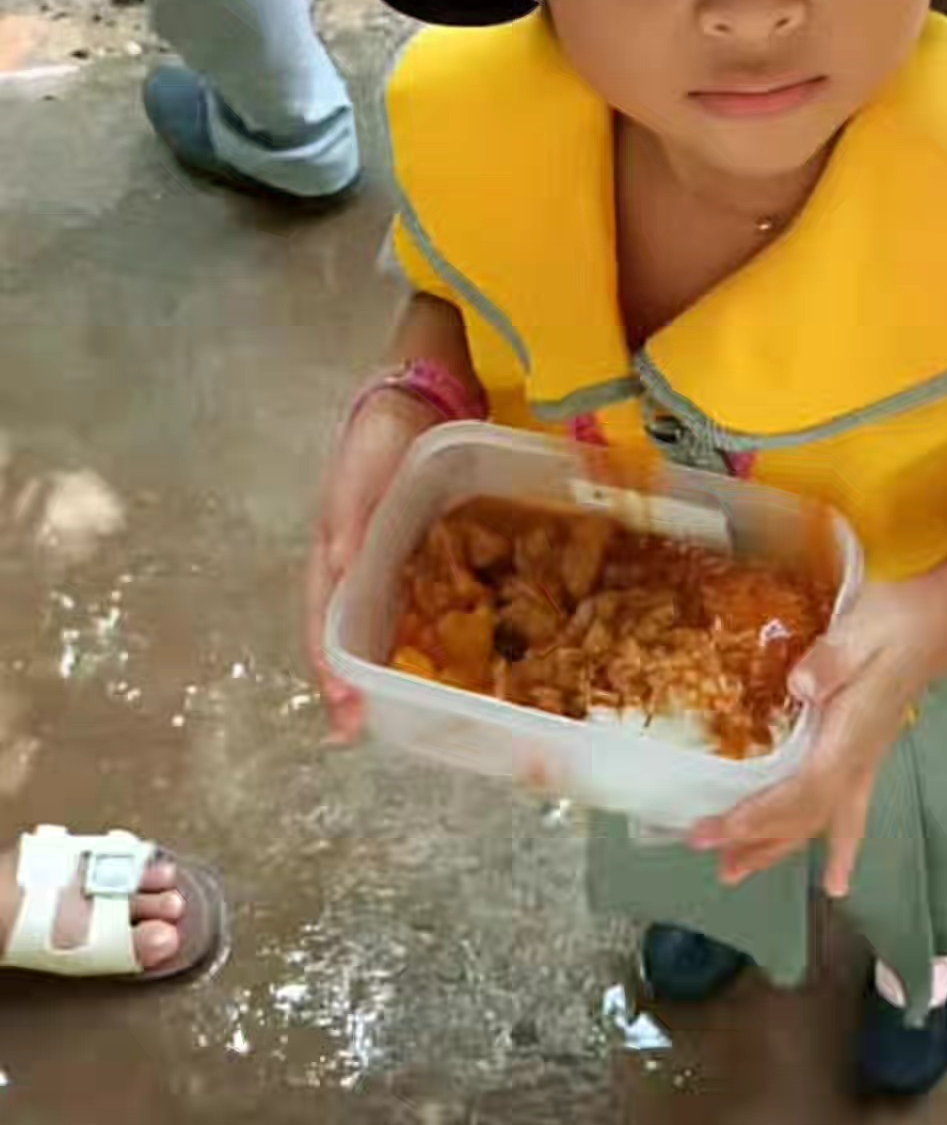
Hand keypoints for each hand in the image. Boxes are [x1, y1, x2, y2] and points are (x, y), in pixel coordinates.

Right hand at [305, 389, 435, 741]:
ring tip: (392, 712)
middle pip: (348, 629)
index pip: (324, 615)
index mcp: (336, 547)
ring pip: (382, 621)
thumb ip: (354, 516)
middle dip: (352, 681)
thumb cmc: (383, 432)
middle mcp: (358, 562)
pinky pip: (420, 600)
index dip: (329, 662)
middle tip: (359, 729)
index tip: (341, 707)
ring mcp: (390, 559)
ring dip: (384, 665)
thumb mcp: (365, 466)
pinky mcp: (423, 552)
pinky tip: (445, 661)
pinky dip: (425, 633)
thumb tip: (342, 569)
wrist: (424, 395)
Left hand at [690, 582, 943, 895]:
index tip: (716, 832)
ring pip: (820, 820)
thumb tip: (799, 688)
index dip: (758, 818)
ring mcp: (864, 760)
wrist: (939, 621)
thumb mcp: (862, 629)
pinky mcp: (864, 752)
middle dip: (758, 842)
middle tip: (716, 863)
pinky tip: (835, 874)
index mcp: (852, 737)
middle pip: (804, 817)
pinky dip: (834, 843)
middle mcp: (858, 760)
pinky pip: (844, 811)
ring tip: (740, 871)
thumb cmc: (899, 621)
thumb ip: (832, 659)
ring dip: (780, 846)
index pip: (801, 794)